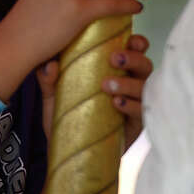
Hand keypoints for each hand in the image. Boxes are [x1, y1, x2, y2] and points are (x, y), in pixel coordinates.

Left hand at [36, 34, 150, 151]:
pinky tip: (116, 104)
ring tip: (107, 86)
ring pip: (145, 88)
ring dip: (128, 83)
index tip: (130, 39)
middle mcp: (130, 86)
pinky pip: (142, 112)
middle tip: (114, 58)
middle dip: (133, 58)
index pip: (134, 51)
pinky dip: (131, 105)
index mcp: (115, 72)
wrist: (69, 154)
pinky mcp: (136, 127)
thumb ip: (49, 80)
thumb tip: (49, 64)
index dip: (137, 43)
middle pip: (145, 65)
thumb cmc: (67, 119)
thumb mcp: (53, 97)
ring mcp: (135, 106)